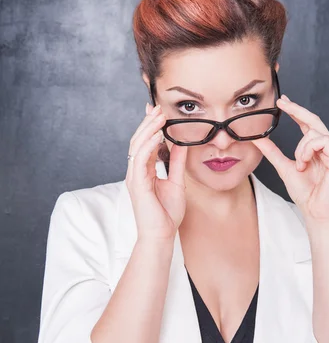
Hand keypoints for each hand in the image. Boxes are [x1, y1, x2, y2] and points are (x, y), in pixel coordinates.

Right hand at [126, 103, 187, 240]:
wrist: (161, 235)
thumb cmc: (166, 214)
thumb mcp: (176, 182)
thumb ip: (176, 163)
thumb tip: (181, 144)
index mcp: (144, 171)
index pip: (145, 143)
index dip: (150, 126)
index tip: (156, 111)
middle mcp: (136, 172)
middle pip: (138, 141)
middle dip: (147, 123)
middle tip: (157, 107)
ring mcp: (134, 177)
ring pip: (137, 146)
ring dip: (148, 129)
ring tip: (158, 116)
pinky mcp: (137, 184)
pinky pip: (140, 160)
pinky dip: (149, 146)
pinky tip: (158, 136)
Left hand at [251, 94, 328, 223]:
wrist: (315, 211)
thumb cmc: (305, 192)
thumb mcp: (283, 167)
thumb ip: (272, 152)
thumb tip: (258, 139)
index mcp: (315, 149)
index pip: (307, 124)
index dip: (296, 111)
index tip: (282, 102)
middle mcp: (327, 148)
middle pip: (314, 120)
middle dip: (298, 110)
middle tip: (282, 103)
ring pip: (316, 132)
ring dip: (301, 146)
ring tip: (298, 163)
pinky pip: (324, 141)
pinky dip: (309, 150)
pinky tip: (304, 163)